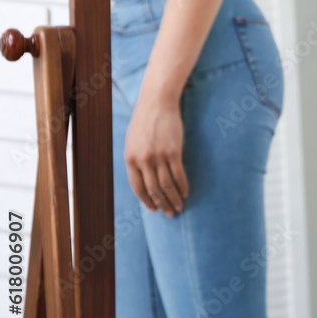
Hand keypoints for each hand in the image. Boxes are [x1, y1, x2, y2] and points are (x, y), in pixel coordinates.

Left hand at [124, 90, 189, 216]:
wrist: (157, 103)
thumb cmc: (144, 121)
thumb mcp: (132, 142)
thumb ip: (136, 160)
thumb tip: (143, 179)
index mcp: (130, 159)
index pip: (138, 188)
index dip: (147, 201)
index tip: (154, 210)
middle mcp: (143, 160)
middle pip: (153, 190)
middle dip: (162, 204)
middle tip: (170, 214)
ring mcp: (158, 156)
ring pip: (166, 186)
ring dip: (174, 199)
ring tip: (180, 207)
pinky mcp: (173, 151)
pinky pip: (178, 174)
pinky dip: (183, 186)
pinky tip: (186, 193)